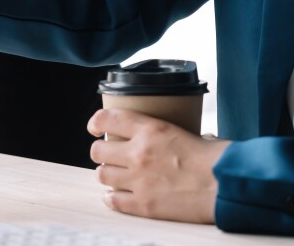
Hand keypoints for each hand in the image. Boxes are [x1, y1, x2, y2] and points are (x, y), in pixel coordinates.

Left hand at [88, 109, 229, 223]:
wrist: (229, 186)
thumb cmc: (217, 159)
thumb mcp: (186, 132)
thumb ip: (161, 133)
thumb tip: (158, 137)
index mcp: (150, 130)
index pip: (107, 119)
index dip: (96, 122)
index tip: (95, 127)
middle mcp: (138, 153)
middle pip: (97, 150)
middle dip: (102, 153)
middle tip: (111, 156)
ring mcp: (139, 180)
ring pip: (102, 175)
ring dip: (108, 175)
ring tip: (117, 176)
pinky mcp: (144, 204)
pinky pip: (113, 200)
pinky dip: (112, 198)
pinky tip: (117, 196)